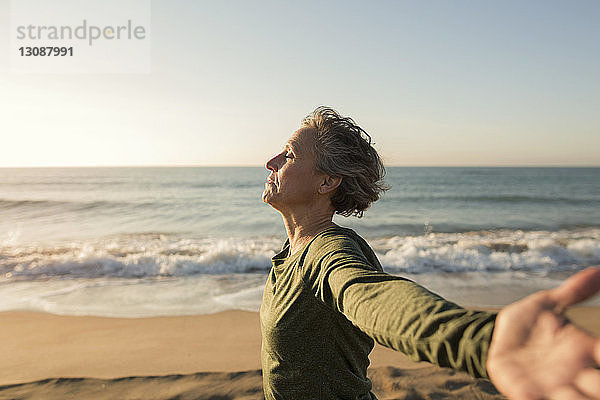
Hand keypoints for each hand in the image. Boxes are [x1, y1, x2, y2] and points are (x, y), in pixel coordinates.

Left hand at [487, 267, 599, 398]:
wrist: (491, 340)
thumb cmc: (525, 324)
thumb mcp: (546, 304)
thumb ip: (573, 291)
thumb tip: (598, 270)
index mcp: (583, 350)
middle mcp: (574, 372)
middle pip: (598, 388)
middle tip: (598, 384)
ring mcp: (552, 386)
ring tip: (575, 395)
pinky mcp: (527, 394)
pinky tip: (544, 398)